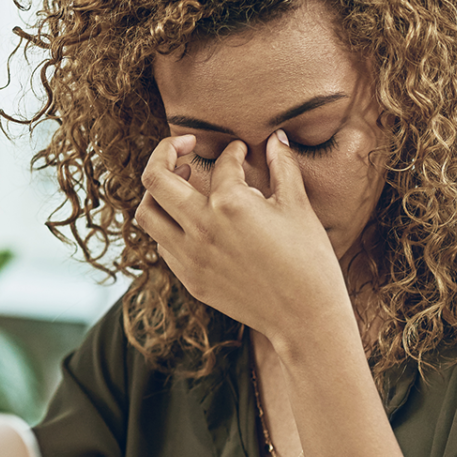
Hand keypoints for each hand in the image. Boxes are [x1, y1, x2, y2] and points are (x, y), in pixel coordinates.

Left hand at [134, 131, 351, 344]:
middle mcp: (201, 228)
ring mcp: (190, 257)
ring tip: (178, 181)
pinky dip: (168, 225)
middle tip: (184, 145)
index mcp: (230, 204)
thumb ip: (283, 167)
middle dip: (165, 152)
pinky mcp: (189, 279)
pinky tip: (190, 219)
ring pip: (147, 214)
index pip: (221, 163)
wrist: (305, 318)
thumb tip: (277, 138)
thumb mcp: (298, 207)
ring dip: (157, 192)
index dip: (233, 151)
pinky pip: (162, 244)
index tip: (240, 152)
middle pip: (155, 179)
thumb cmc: (309, 260)